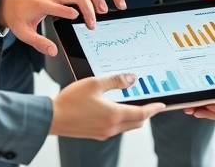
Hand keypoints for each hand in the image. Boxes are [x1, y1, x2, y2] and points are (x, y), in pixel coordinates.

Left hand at [0, 0, 99, 55]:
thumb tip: (53, 51)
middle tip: (94, 23)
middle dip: (89, 7)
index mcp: (41, 4)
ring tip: (102, 10)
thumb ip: (39, 43)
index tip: (82, 22)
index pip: (58, 6)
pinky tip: (96, 2)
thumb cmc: (17, 17)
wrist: (10, 1)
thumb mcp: (23, 33)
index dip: (70, 12)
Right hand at [50, 74, 165, 139]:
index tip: (162, 105)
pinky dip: (121, 120)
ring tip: (134, 104)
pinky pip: (115, 128)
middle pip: (136, 122)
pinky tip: (115, 109)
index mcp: (114, 115)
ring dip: (134, 117)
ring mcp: (103, 132)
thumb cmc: (70, 101)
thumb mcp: (94, 83)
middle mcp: (111, 127)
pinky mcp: (95, 134)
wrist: (52, 118)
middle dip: (146, 113)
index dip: (154, 109)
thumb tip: (131, 79)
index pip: (141, 113)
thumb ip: (115, 81)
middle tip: (151, 104)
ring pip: (126, 126)